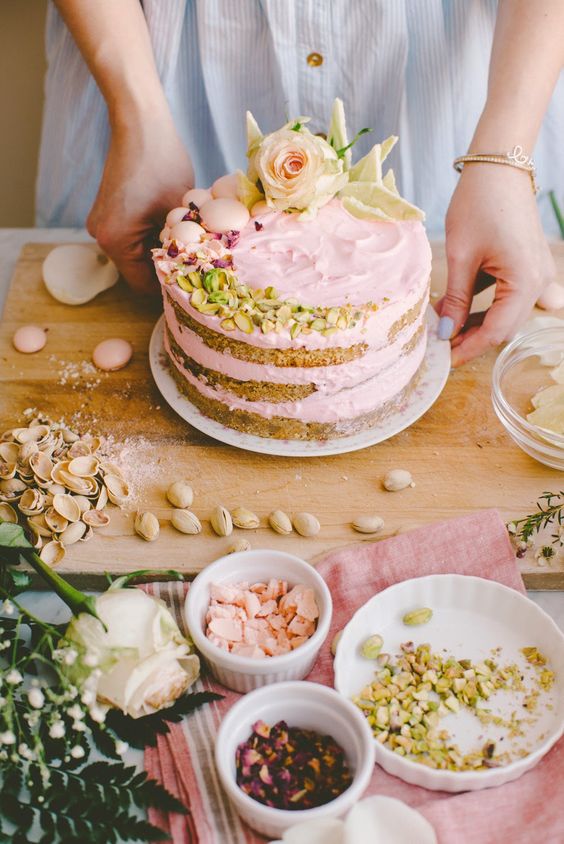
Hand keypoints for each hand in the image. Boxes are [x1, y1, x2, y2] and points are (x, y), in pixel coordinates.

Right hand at [87, 112, 193, 293]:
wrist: (139, 123)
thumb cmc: (161, 163)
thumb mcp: (181, 211)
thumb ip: (185, 245)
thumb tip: (199, 271)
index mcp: (115, 242)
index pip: (144, 285)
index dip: (170, 286)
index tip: (194, 285)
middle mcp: (101, 236)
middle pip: (138, 268)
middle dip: (166, 265)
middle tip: (198, 266)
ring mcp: (101, 222)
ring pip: (136, 251)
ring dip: (160, 248)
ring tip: (188, 240)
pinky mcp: (107, 210)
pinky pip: (131, 234)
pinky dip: (150, 233)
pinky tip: (172, 223)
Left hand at [440, 164, 554, 365]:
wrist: (498, 165)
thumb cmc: (479, 204)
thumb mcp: (460, 256)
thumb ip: (456, 299)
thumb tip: (444, 332)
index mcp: (525, 281)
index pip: (497, 330)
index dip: (469, 348)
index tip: (444, 359)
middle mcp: (538, 281)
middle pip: (504, 325)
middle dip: (472, 337)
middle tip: (440, 344)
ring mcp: (536, 273)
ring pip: (506, 312)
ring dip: (476, 321)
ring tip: (444, 323)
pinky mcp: (527, 265)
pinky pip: (508, 295)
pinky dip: (484, 303)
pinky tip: (456, 305)